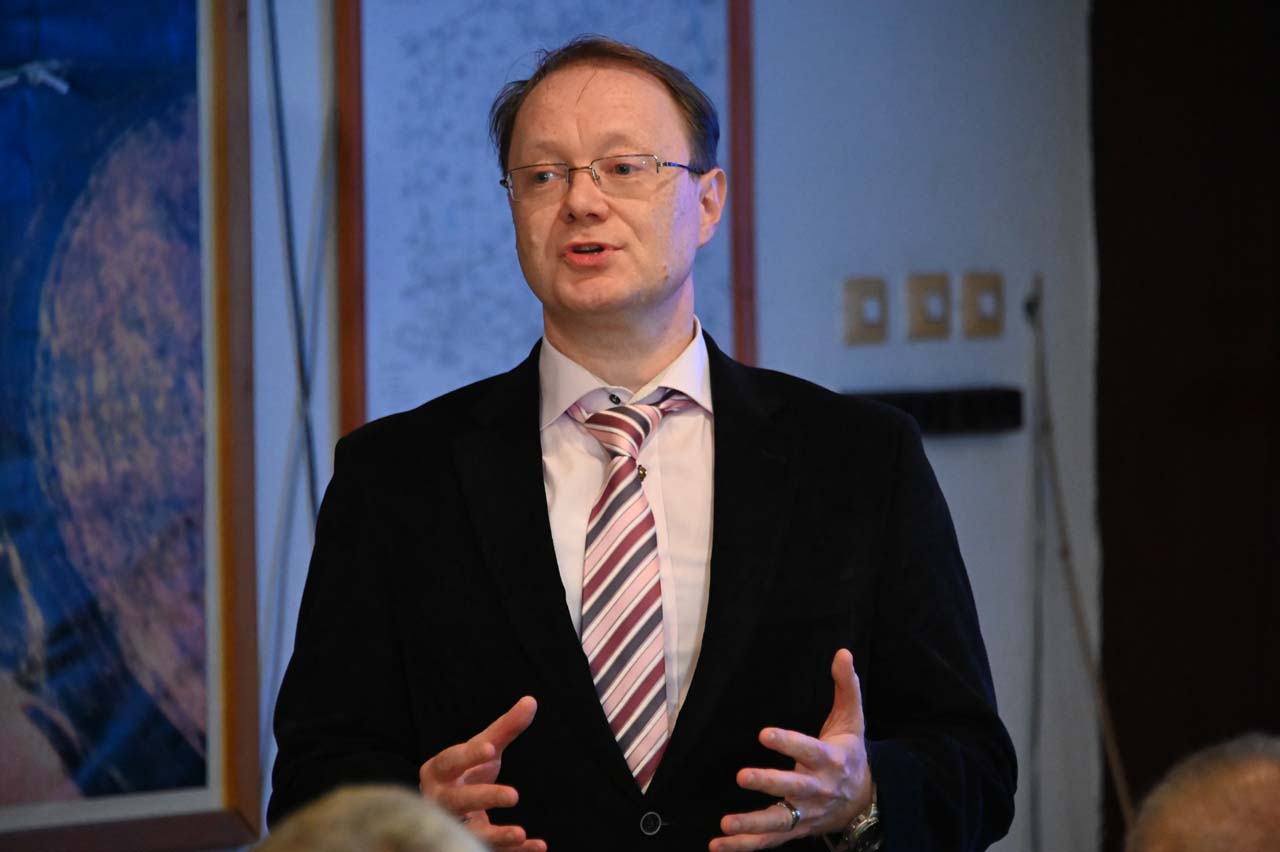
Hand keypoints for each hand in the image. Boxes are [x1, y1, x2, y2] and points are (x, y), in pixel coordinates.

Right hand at [418, 695, 545, 850]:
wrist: (444, 806)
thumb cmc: (466, 772)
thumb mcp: (482, 747)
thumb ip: (505, 728)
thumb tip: (531, 701)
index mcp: (440, 771)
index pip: (452, 761)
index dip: (469, 756)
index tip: (491, 748)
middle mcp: (441, 801)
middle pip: (459, 801)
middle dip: (485, 797)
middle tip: (514, 795)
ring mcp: (454, 825)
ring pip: (472, 833)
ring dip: (497, 835)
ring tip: (521, 833)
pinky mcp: (469, 842)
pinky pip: (491, 849)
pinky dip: (514, 850)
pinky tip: (538, 845)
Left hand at [710, 649, 871, 850]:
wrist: (865, 800)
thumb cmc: (850, 752)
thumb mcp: (852, 719)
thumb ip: (846, 686)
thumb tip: (842, 652)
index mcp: (830, 761)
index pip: (808, 750)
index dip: (787, 742)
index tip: (764, 733)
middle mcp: (818, 790)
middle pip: (792, 788)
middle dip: (768, 783)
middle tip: (742, 776)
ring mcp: (806, 814)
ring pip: (778, 821)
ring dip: (751, 825)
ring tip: (725, 824)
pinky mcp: (796, 829)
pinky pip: (769, 841)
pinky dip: (744, 846)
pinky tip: (717, 844)